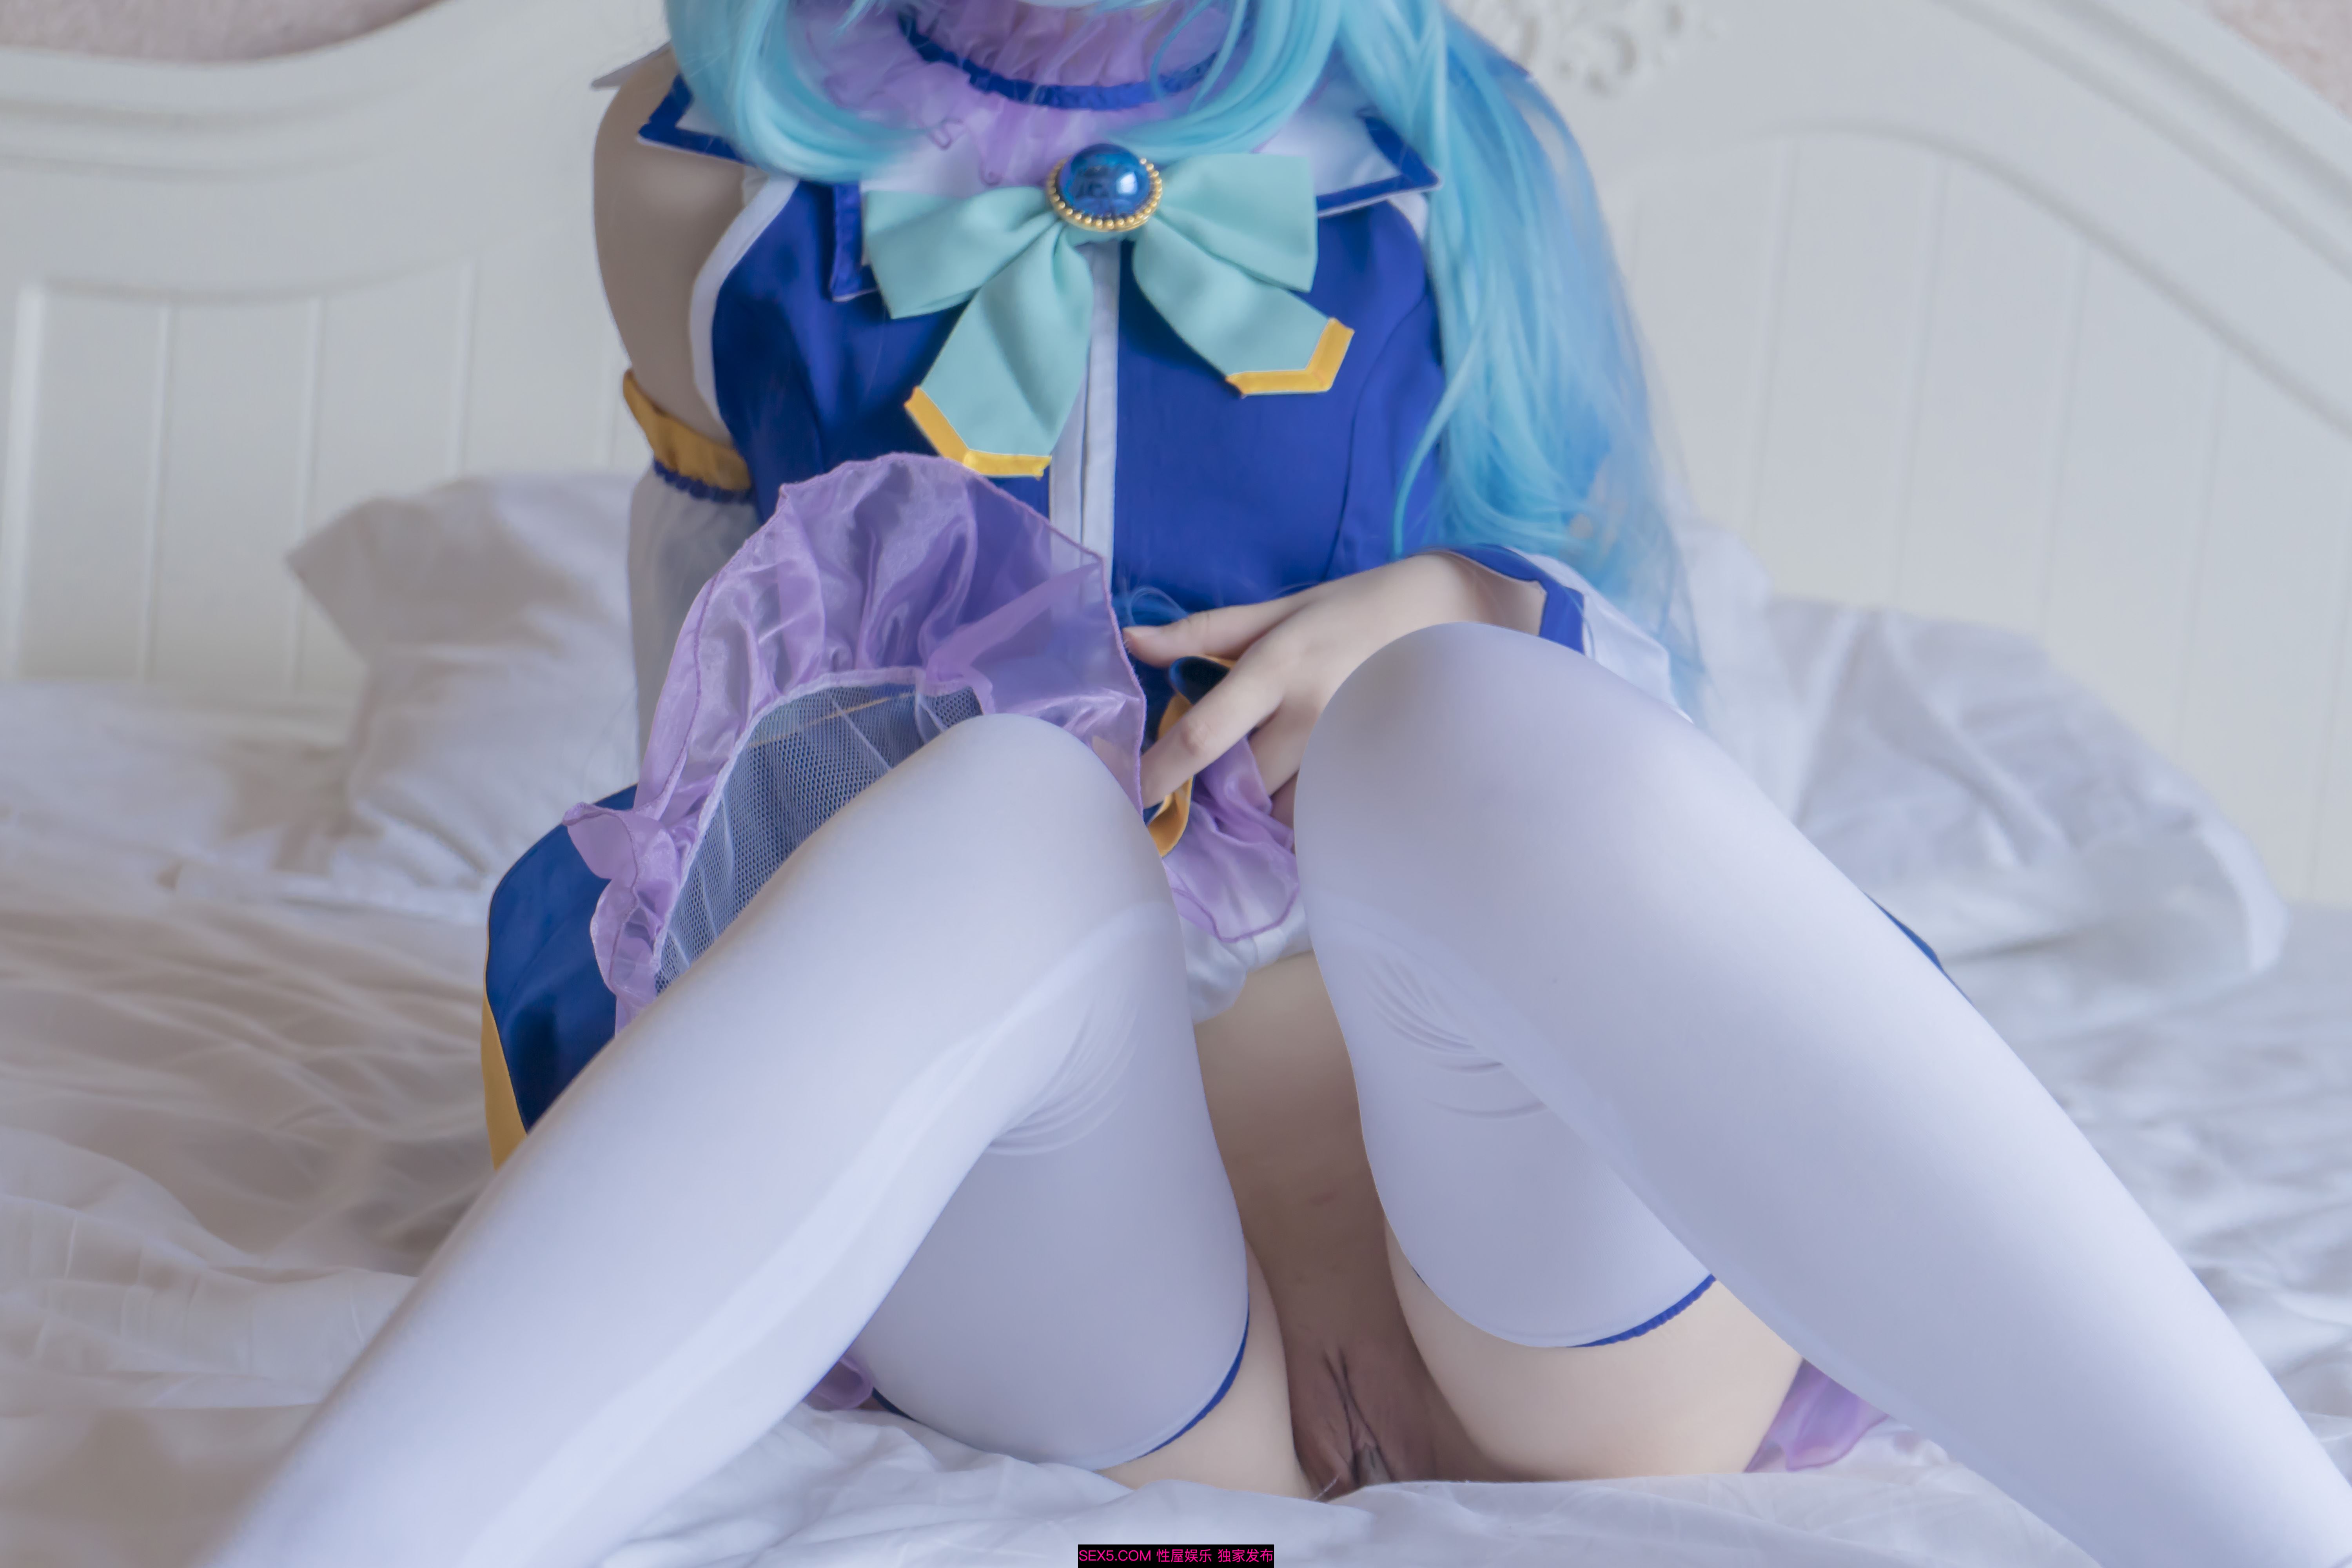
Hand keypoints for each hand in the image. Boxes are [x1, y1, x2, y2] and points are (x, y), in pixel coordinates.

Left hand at [1124, 554, 1543, 813]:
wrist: (1453, 613)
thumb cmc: (1354, 610)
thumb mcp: (1280, 608)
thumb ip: (1204, 632)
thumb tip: (1132, 641)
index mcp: (1278, 666)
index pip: (1205, 734)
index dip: (1160, 772)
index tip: (1133, 794)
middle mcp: (1312, 713)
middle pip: (1241, 784)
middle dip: (1219, 790)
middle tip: (1218, 776)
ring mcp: (1351, 748)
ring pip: (1284, 811)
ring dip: (1264, 806)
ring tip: (1270, 778)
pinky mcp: (1380, 772)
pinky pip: (1326, 817)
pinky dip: (1306, 815)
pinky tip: (1307, 791)